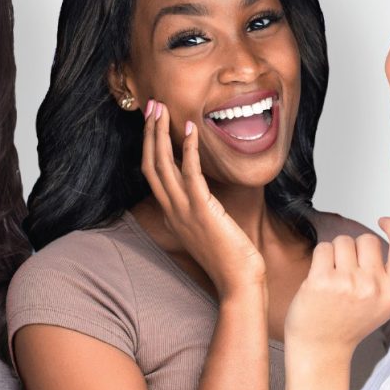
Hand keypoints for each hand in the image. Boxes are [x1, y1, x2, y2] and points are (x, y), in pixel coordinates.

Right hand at [141, 100, 266, 297]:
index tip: (153, 122)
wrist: (239, 282)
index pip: (152, 174)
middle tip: (152, 106)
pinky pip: (190, 174)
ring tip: (162, 109)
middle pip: (150, 164)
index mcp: (172, 214)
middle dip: (149, 133)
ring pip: (162, 165)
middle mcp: (172, 211)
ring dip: (161, 134)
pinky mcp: (202, 210)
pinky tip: (191, 130)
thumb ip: (200, 210)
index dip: (150, 145)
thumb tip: (202, 192)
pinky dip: (187, 150)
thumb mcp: (207, 229)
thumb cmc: (230, 258)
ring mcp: (184, 211)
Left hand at [285, 217, 389, 354]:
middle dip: (355, 248)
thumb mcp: (384, 306)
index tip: (385, 221)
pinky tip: (320, 278)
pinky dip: (320, 258)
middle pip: (367, 239)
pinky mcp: (322, 280)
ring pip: (343, 241)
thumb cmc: (348, 325)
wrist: (320, 347)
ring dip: (335, 253)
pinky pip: (323, 248)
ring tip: (333, 278)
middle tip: (347, 272)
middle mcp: (373, 287)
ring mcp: (348, 283)